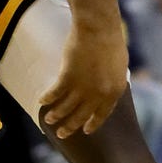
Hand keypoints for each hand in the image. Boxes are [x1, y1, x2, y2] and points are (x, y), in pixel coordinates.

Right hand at [39, 20, 129, 138]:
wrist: (99, 28)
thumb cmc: (111, 42)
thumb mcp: (119, 66)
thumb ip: (113, 82)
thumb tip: (107, 91)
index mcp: (115, 91)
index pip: (103, 114)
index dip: (93, 123)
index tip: (85, 130)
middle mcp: (99, 94)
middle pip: (82, 116)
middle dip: (70, 126)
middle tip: (62, 134)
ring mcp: (83, 87)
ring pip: (66, 108)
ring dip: (56, 116)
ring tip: (49, 120)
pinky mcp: (68, 77)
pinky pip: (55, 93)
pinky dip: (47, 98)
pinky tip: (42, 101)